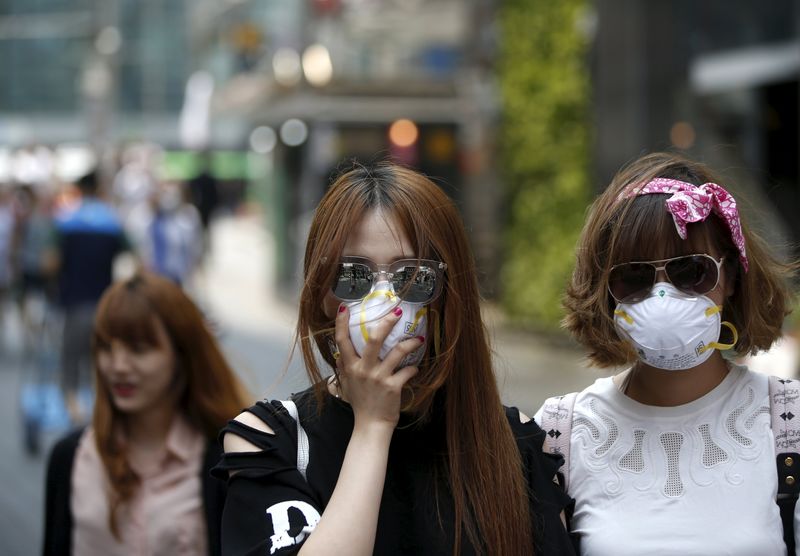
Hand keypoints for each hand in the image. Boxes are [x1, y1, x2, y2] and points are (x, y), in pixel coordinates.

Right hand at [334, 304, 421, 429]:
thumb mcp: (347, 384)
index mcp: (350, 367)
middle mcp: (363, 369)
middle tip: (396, 312)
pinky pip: (407, 370)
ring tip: (419, 339)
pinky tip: (415, 368)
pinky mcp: (393, 387)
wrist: (370, 425)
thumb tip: (340, 354)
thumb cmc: (360, 404)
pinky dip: (413, 368)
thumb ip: (344, 368)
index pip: (342, 341)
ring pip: (397, 351)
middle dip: (386, 322)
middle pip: (374, 339)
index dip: (341, 323)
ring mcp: (379, 377)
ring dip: (410, 343)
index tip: (344, 307)